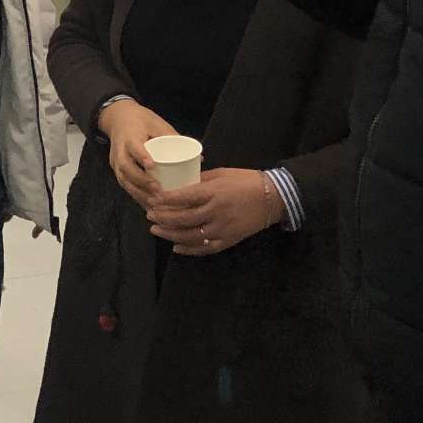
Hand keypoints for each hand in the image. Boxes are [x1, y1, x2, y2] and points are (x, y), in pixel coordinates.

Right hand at [97, 99, 176, 207]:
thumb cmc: (142, 120)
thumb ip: (175, 140)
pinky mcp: (117, 170)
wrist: (118, 118)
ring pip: (124, 180)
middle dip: (141, 181)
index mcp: (130, 135)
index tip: (152, 166)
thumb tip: (200, 158)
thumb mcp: (158, 124)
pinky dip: (137, 196)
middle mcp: (119, 150)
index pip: (133, 147)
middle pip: (126, 168)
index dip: (141, 156)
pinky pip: (125, 185)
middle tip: (158, 190)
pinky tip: (149, 206)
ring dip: (139, 193)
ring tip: (155, 203)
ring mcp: (115, 162)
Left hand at [148, 168, 285, 255]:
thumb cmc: (245, 181)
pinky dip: (189, 249)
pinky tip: (176, 247)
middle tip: (149, 215)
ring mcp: (222, 229)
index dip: (165, 200)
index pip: (183, 197)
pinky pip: (204, 248)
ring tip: (156, 230)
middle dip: (163, 218)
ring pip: (190, 236)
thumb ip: (200, 180)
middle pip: (183, 219)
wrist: (272, 198)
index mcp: (214, 193)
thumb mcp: (221, 174)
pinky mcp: (228, 240)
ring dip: (170, 234)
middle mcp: (216, 212)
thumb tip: (180, 184)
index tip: (152, 199)